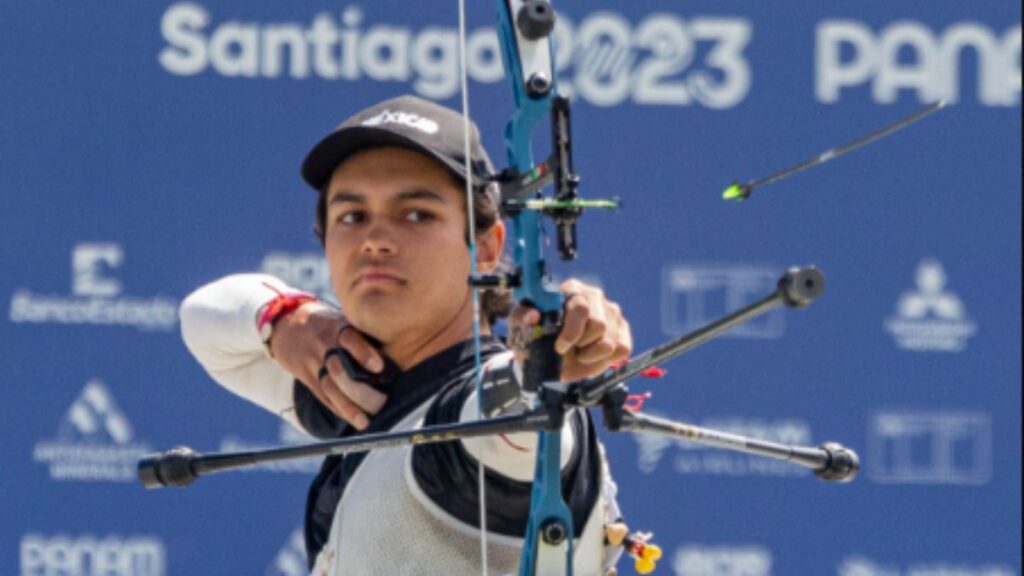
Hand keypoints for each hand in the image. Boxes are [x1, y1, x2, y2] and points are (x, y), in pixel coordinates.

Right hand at [269, 302, 385, 429]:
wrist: (286, 323)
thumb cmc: (328, 323)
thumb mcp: (343, 318)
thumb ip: (364, 332)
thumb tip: (403, 346)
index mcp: (337, 327)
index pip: (349, 338)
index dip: (363, 352)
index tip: (379, 367)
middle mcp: (324, 345)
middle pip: (339, 369)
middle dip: (359, 389)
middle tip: (380, 403)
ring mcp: (313, 362)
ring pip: (329, 387)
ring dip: (347, 406)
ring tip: (364, 421)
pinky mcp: (306, 376)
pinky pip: (321, 396)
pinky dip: (337, 409)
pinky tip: (351, 419)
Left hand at [509, 279, 631, 381]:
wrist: (548, 357)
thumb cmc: (537, 337)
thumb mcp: (521, 328)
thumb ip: (521, 318)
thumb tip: (533, 314)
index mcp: (570, 289)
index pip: (581, 308)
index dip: (572, 332)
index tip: (559, 348)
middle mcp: (594, 296)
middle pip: (599, 325)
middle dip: (581, 345)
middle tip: (568, 350)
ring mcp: (612, 312)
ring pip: (610, 342)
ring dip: (590, 356)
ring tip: (578, 353)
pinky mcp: (623, 330)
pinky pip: (622, 349)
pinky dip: (604, 360)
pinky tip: (591, 357)